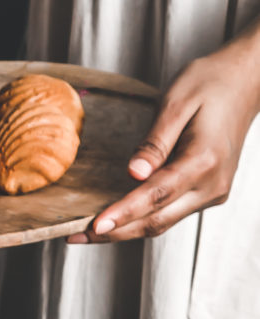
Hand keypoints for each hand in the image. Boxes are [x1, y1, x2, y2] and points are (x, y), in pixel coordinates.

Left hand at [73, 40, 259, 242]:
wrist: (246, 81)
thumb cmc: (210, 83)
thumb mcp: (177, 102)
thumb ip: (155, 141)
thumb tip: (134, 174)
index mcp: (204, 160)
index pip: (156, 195)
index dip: (123, 213)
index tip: (94, 226)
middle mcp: (212, 184)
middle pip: (158, 219)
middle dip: (116, 231)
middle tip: (75, 236)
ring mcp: (213, 191)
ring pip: (164, 221)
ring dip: (127, 229)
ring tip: (87, 233)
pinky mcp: (209, 192)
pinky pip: (172, 212)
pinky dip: (144, 218)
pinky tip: (118, 219)